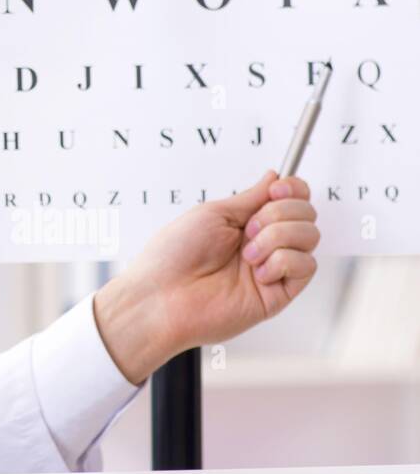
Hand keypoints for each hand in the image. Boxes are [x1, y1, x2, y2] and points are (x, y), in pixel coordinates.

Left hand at [93, 170, 319, 384]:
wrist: (162, 296)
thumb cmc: (173, 255)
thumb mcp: (213, 214)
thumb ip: (251, 198)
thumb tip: (274, 177)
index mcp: (245, 223)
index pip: (291, 199)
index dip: (293, 189)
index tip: (277, 189)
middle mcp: (263, 244)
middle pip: (306, 214)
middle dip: (280, 212)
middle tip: (249, 228)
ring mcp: (272, 268)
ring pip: (310, 236)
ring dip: (278, 236)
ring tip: (248, 253)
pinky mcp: (279, 293)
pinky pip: (305, 266)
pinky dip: (282, 261)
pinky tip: (258, 271)